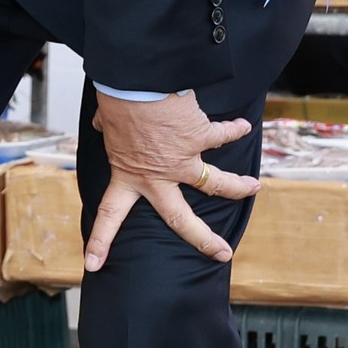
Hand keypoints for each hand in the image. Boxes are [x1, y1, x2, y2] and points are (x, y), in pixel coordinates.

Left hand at [84, 91, 258, 269]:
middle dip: (203, 239)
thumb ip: (108, 130)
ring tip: (253, 188)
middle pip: (181, 218)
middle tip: (222, 254)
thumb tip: (103, 124)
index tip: (93, 265)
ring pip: (216, 183)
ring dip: (237, 186)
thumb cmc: (118, 99)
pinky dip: (234, 129)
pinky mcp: (200, 138)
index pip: (110, 214)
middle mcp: (157, 175)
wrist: (137, 82)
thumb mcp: (107, 123)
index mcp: (128, 174)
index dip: (101, 241)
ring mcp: (182, 160)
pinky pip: (222, 134)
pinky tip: (243, 128)